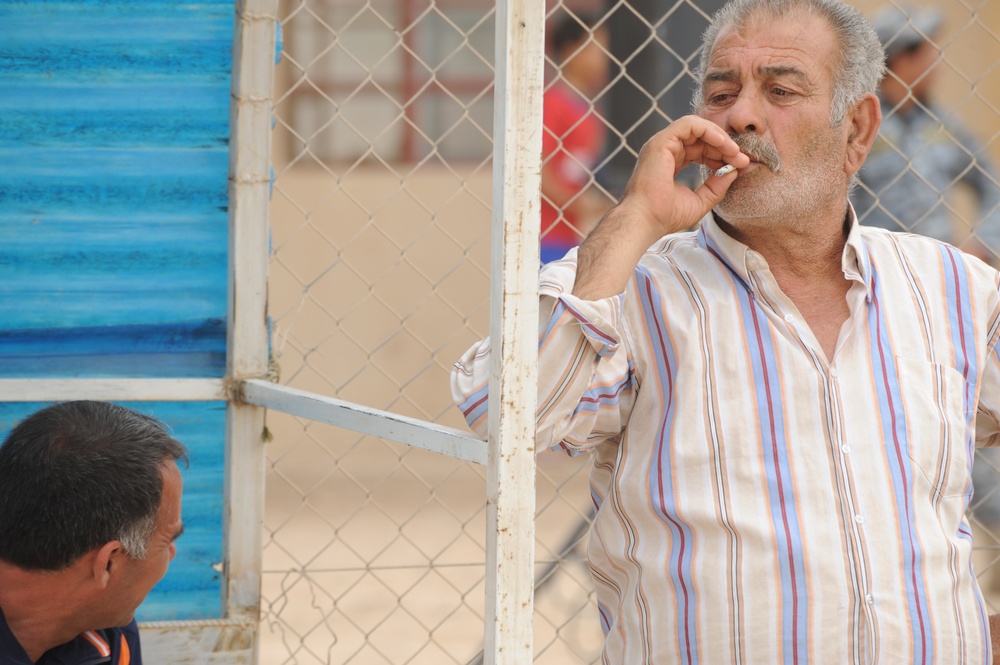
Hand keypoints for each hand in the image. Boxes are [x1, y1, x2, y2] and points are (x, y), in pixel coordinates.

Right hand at [572, 116, 747, 299]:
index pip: (701, 150)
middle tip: (743, 159)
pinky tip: (724, 144)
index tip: (740, 165)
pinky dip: (709, 130)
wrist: (646, 221)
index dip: (722, 155)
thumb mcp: (700, 201)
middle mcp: (665, 150)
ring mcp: (662, 144)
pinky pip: (690, 124)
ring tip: (735, 152)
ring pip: (697, 127)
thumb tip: (734, 171)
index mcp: (670, 162)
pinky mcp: (661, 141)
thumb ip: (716, 186)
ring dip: (720, 137)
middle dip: (725, 146)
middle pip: (701, 138)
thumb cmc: (665, 216)